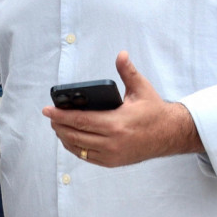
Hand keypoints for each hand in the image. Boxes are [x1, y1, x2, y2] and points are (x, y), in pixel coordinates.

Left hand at [41, 51, 203, 167]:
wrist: (170, 134)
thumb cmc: (154, 110)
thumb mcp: (142, 89)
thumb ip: (128, 71)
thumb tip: (121, 54)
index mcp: (116, 123)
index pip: (80, 120)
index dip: (61, 115)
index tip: (47, 109)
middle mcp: (112, 142)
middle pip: (75, 135)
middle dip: (59, 125)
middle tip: (50, 116)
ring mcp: (112, 155)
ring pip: (78, 148)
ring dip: (64, 137)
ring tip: (58, 126)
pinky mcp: (113, 162)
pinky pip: (87, 156)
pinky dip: (76, 148)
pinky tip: (70, 139)